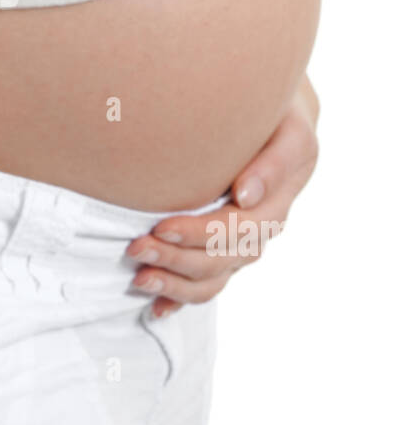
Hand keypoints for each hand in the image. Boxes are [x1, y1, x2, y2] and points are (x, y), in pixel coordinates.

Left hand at [126, 77, 319, 315]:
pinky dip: (181, 300)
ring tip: (139, 277)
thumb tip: (246, 195)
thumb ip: (273, 160)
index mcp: (280, 197)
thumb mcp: (288, 126)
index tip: (163, 226)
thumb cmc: (273, 114)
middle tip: (136, 247)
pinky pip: (208, 284)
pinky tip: (156, 310)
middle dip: (177, 257)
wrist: (273, 117)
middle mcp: (264, 226)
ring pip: (215, 277)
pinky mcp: (226, 250)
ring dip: (175, 282)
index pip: (240, 227)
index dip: (200, 233)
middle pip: (222, 256)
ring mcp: (245, 242)